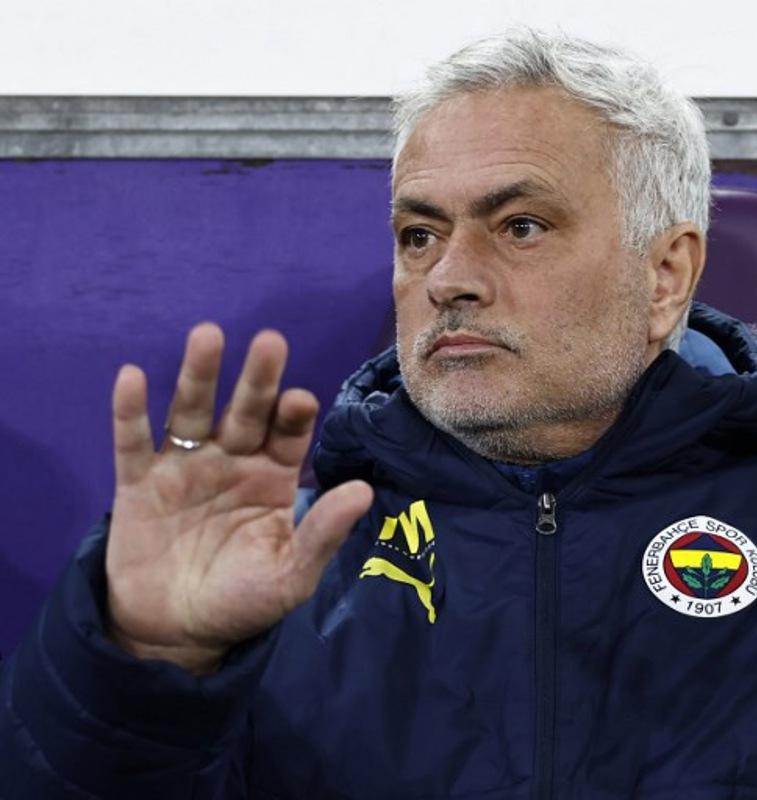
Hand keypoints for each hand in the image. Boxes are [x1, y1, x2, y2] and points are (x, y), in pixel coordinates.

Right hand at [105, 324, 372, 673]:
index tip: (300, 399)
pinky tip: (131, 376)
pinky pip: (132, 441)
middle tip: (270, 341)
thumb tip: (365, 490)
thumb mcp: (291, 576)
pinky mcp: (138, 483)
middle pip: (246, 411)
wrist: (176, 632)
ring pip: (192, 412)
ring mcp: (184, 467)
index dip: (293, 415)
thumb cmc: (244, 601)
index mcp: (274, 477)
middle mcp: (232, 460)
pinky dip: (130, 411)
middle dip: (257, 379)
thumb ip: (323, 534)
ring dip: (198, 375)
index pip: (288, 435)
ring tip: (208, 336)